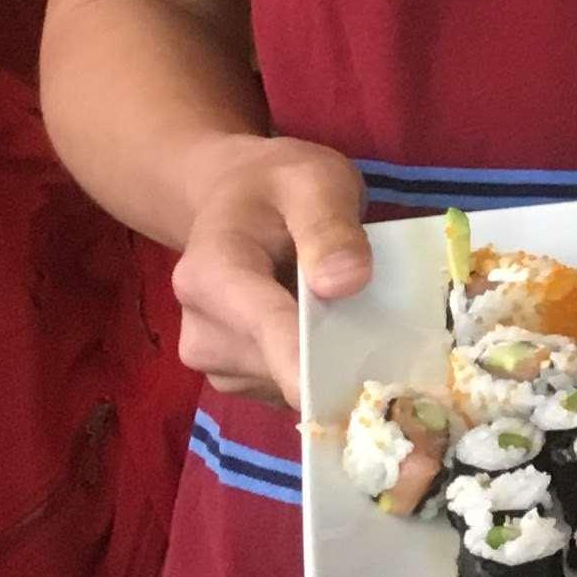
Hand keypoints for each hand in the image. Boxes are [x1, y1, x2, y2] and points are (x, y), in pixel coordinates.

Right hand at [169, 136, 371, 405]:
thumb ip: (330, 226)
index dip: (312, 366)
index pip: (267, 330)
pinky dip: (316, 369)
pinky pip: (289, 389)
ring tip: (340, 310)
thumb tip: (346, 283)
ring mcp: (214, 363)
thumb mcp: (315, 183)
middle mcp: (202, 331)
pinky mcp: (234, 380)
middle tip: (375, 314)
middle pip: (284, 366)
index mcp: (211, 275)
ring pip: (291, 385)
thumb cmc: (279, 187)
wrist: (237, 199)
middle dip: (337, 352)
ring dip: (328, 361)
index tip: (356, 392)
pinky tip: (324, 330)